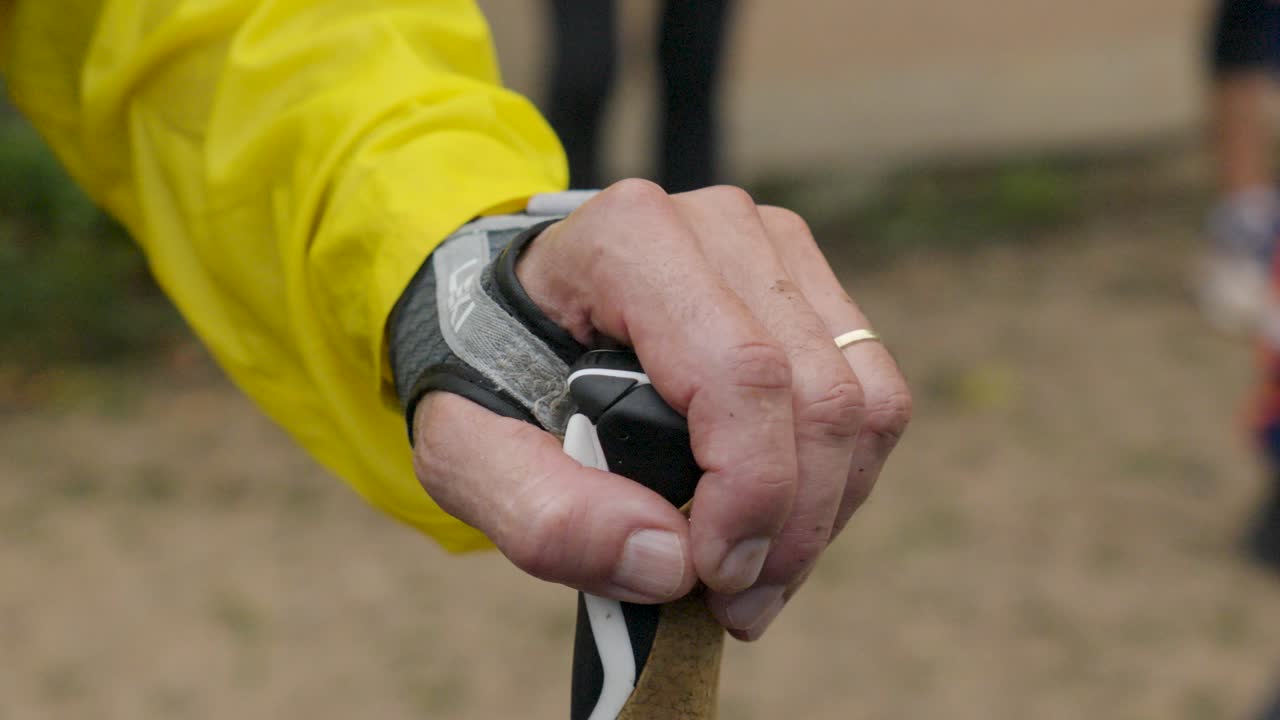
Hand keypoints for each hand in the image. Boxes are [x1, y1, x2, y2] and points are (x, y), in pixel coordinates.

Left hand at [412, 179, 910, 639]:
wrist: (508, 319)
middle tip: (737, 605)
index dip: (752, 489)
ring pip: (865, 400)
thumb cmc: (488, 379)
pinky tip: (777, 528)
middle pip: (818, 393)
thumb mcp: (464, 455)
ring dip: (824, 515)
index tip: (714, 576)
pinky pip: (873, 396)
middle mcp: (718, 225)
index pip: (740, 369)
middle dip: (793, 525)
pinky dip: (840, 483)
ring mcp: (776, 250)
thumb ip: (543, 513)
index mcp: (629, 239)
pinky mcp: (810, 287)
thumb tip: (670, 563)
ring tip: (755, 581)